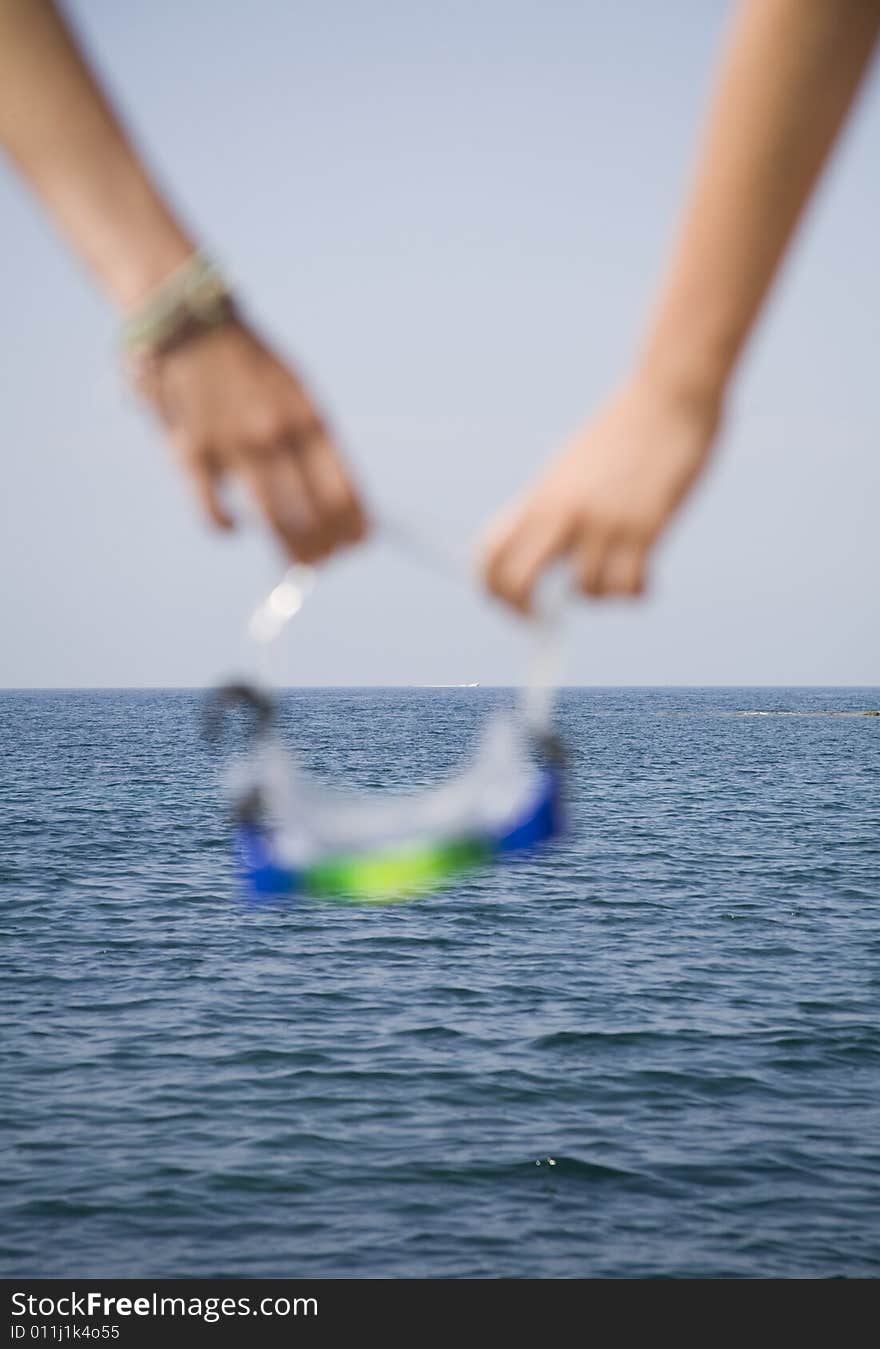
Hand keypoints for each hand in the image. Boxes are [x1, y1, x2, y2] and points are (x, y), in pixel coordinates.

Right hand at [140, 320, 366, 562]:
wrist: (186, 321)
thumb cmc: (249, 364)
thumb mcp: (295, 391)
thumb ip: (315, 441)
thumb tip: (341, 500)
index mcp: (308, 415)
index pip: (344, 490)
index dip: (354, 526)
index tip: (358, 544)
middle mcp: (276, 433)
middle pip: (313, 515)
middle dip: (325, 547)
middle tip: (325, 562)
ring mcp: (233, 444)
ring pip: (272, 522)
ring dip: (289, 551)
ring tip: (296, 564)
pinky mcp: (190, 453)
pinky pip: (213, 513)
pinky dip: (225, 528)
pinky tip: (234, 528)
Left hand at [480, 373, 722, 611]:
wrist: (669, 396)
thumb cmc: (623, 431)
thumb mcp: (571, 466)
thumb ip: (551, 507)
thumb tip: (533, 549)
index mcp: (541, 496)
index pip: (490, 553)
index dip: (490, 589)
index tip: (509, 604)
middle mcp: (564, 511)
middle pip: (518, 581)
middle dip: (525, 612)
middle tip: (543, 621)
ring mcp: (603, 521)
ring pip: (585, 591)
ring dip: (601, 595)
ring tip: (619, 575)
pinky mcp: (645, 528)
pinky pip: (629, 586)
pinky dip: (637, 592)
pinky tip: (646, 578)